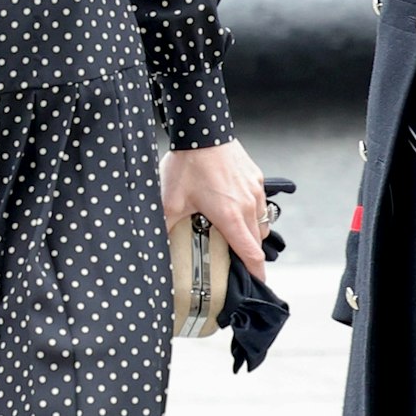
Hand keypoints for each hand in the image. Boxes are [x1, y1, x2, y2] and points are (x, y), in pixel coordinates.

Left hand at [161, 140, 268, 280]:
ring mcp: (255, 191)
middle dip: (249, 254)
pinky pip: (260, 204)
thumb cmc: (187, 166)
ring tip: (232, 234)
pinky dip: (251, 213)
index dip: (256, 273)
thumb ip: (166, 227)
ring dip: (250, 233)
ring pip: (260, 223)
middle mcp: (248, 206)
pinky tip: (233, 209)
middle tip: (233, 260)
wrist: (202, 130)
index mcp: (230, 217)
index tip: (258, 284)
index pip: (251, 254)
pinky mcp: (256, 178)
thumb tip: (155, 247)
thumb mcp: (170, 201)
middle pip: (256, 241)